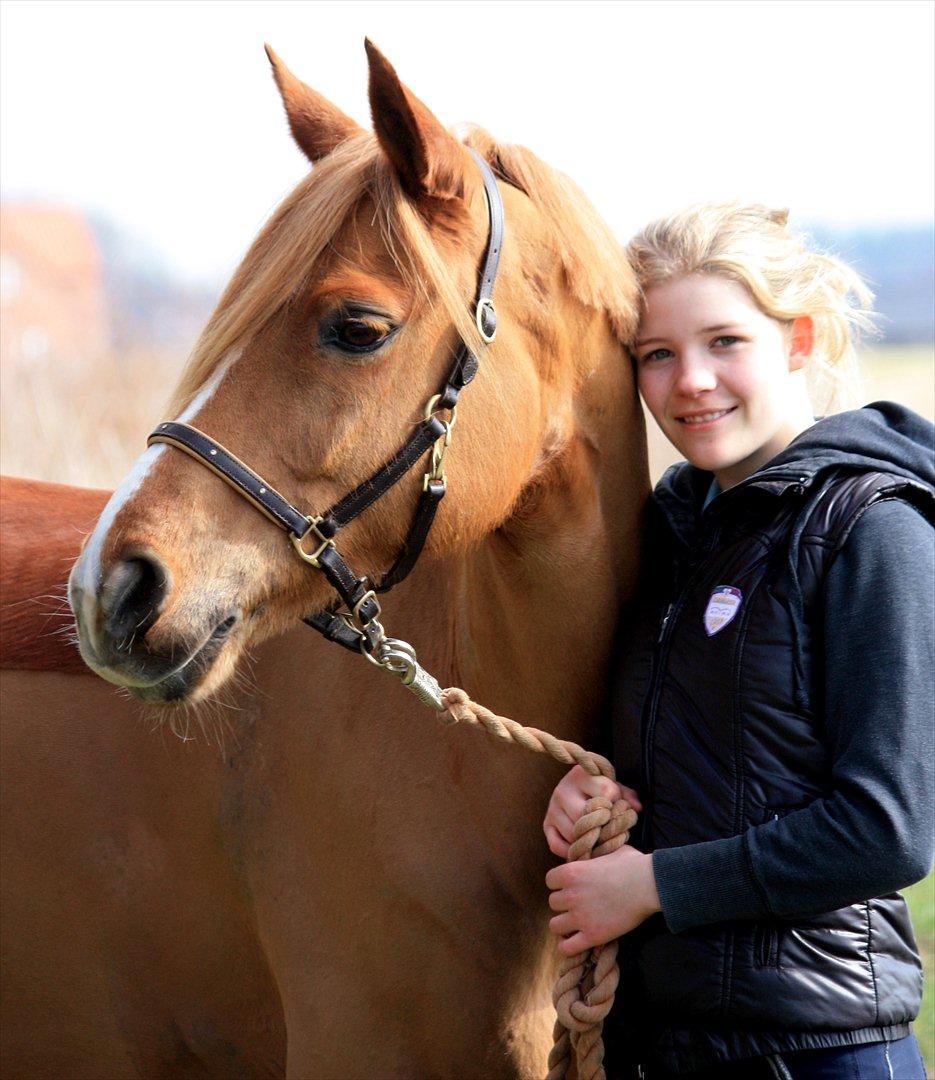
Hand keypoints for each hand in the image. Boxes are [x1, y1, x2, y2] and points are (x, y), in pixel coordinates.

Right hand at [543, 764, 642, 858]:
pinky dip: (572, 852)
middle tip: (610, 828)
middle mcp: (562, 790)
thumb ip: (627, 795)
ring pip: (573, 834)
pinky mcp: (546, 825)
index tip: (618, 806)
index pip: (606, 793)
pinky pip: (557, 846)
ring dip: (590, 841)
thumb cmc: (600, 789)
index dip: (617, 804)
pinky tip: (585, 848)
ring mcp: (552, 808)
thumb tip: (636, 808)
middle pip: (587, 817)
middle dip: (603, 826)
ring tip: (600, 838)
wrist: (577, 788)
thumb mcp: (614, 786)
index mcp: (580, 774)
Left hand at [545, 846, 660, 954]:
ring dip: (564, 924)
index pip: (550, 880)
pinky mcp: (592, 935)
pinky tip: (577, 941)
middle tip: (579, 904)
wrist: (649, 885)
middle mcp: (571, 894)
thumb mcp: (608, 852)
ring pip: (555, 925)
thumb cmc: (633, 864)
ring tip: (577, 923)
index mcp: (571, 872)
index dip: (560, 883)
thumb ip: (595, 857)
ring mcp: (580, 916)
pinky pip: (567, 947)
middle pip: (552, 903)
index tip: (571, 886)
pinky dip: (568, 946)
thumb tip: (597, 856)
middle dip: (564, 904)